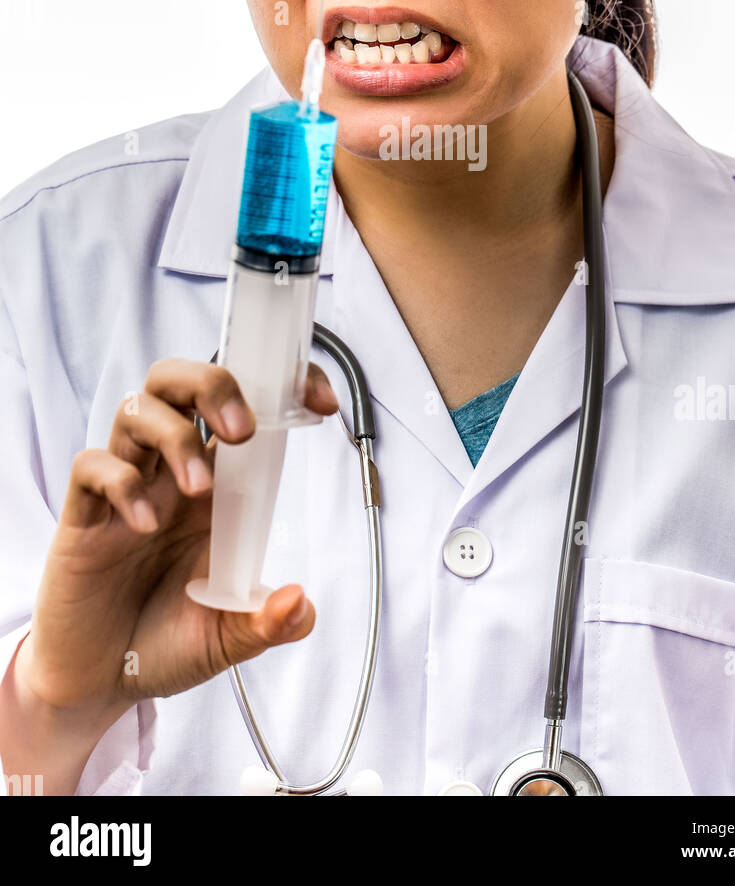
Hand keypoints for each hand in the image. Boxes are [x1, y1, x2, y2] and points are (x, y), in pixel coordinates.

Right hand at [17, 358, 338, 719]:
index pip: (240, 405)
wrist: (100, 683)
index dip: (277, 388)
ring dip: (174, 436)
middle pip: (178, 383)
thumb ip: (267, 623)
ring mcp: (125, 489)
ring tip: (197, 489)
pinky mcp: (83, 516)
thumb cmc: (163, 643)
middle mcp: (169, 474)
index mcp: (216, 487)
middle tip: (242, 430)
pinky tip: (144, 523)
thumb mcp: (228, 639)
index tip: (320, 403)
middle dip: (212, 385)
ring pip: (137, 409)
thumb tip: (300, 603)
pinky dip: (121, 482)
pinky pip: (92, 466)